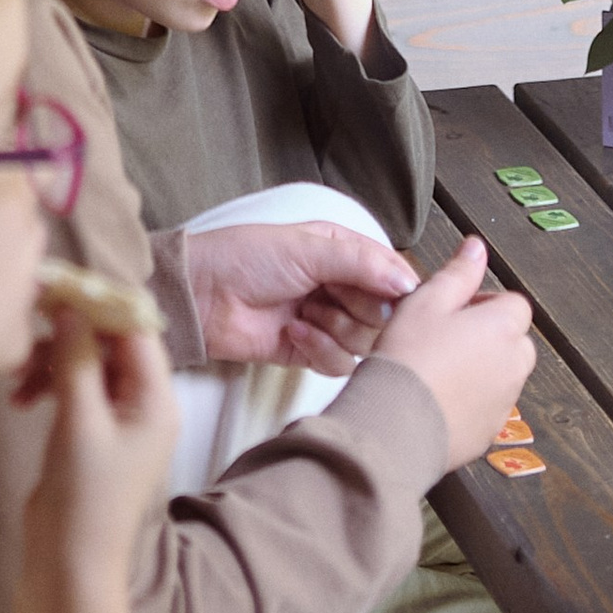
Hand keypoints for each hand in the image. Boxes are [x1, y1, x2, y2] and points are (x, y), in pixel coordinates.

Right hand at [9, 299, 176, 612]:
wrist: (70, 563)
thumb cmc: (85, 495)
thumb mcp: (80, 420)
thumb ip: (77, 358)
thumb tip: (70, 303)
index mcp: (156, 399)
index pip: (136, 328)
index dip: (100, 302)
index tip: (59, 286)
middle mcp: (143, 402)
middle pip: (109, 341)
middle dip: (68, 332)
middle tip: (29, 323)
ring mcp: (117, 417)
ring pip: (86, 360)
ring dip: (51, 359)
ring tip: (18, 375)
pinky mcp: (92, 430)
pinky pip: (73, 385)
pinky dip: (47, 382)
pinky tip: (19, 397)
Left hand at [181, 219, 417, 373]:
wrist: (205, 296)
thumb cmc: (247, 257)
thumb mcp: (307, 248)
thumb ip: (361, 264)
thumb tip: (408, 283)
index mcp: (342, 251)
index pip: (390, 272)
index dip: (395, 287)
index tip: (393, 296)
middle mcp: (339, 286)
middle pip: (383, 313)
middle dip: (358, 308)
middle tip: (328, 295)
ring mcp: (326, 320)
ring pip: (364, 341)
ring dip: (335, 328)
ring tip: (305, 311)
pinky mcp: (310, 352)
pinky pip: (339, 364)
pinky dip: (319, 349)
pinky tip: (293, 331)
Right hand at [376, 233, 533, 467]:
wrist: (397, 423)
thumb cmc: (409, 358)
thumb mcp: (427, 300)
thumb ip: (459, 272)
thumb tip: (476, 248)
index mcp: (502, 328)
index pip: (514, 303)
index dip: (484, 302)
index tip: (456, 309)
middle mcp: (513, 366)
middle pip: (514, 340)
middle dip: (488, 336)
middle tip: (446, 336)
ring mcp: (504, 403)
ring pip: (502, 374)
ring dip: (481, 368)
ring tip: (437, 368)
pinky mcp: (490, 432)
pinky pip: (488, 407)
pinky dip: (471, 400)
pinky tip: (438, 396)